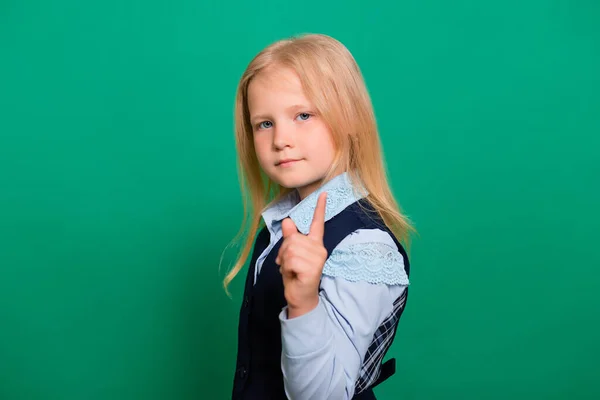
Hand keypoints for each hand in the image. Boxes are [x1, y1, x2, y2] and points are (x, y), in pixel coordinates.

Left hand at [276, 191, 327, 318]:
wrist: (299, 296)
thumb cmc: (295, 275)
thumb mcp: (289, 255)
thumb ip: (290, 238)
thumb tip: (287, 221)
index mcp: (315, 244)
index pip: (317, 223)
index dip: (320, 208)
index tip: (324, 193)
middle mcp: (319, 249)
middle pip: (292, 238)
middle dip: (284, 251)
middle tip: (287, 264)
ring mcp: (317, 258)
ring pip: (290, 248)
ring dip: (284, 261)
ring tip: (290, 270)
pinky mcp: (313, 267)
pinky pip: (290, 260)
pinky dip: (286, 268)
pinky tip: (293, 275)